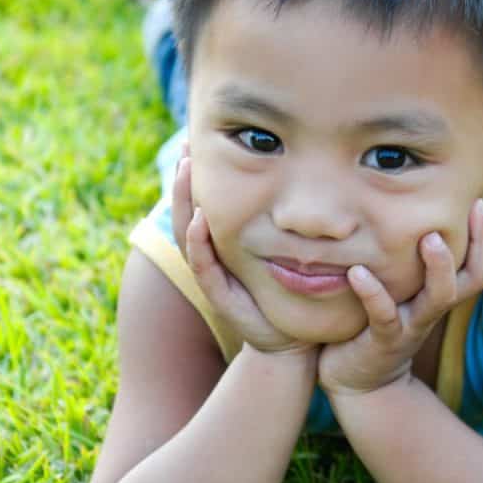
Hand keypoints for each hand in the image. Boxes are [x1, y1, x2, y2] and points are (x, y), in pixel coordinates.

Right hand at [171, 143, 314, 354]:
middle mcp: (212, 256)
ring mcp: (212, 275)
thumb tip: (298, 174)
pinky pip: (203, 266)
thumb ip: (282, 217)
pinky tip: (199, 220)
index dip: (194, 175)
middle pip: (187, 211)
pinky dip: (197, 243)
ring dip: (184, 202)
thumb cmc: (290, 290)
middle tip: (186, 147)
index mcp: (222, 243)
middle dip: (184, 179)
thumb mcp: (284, 247)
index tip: (193, 142)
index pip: (202, 201)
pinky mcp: (221, 296)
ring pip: (187, 234)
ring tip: (185, 170)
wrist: (292, 340)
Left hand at [318, 199, 482, 395]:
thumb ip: (406, 260)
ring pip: (439, 298)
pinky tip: (357, 272)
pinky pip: (384, 316)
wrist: (359, 382)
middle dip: (479, 245)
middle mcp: (432, 309)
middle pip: (473, 280)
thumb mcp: (398, 290)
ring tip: (428, 238)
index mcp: (440, 295)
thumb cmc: (376, 322)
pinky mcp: (383, 341)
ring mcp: (411, 326)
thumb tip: (407, 211)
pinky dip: (372, 293)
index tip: (480, 201)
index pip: (479, 265)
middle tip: (472, 210)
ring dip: (438, 267)